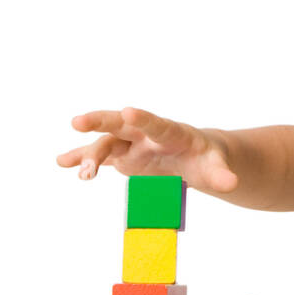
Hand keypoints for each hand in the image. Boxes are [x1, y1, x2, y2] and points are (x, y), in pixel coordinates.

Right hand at [56, 108, 238, 194]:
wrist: (196, 157)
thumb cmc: (207, 159)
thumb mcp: (216, 167)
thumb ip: (222, 174)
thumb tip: (231, 184)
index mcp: (172, 133)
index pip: (157, 124)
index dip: (143, 118)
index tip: (127, 110)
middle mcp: (146, 134)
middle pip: (121, 124)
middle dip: (100, 120)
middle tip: (77, 122)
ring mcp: (132, 144)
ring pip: (106, 143)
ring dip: (89, 154)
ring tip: (73, 169)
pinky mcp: (123, 156)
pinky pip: (100, 156)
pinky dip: (81, 158)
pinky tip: (62, 161)